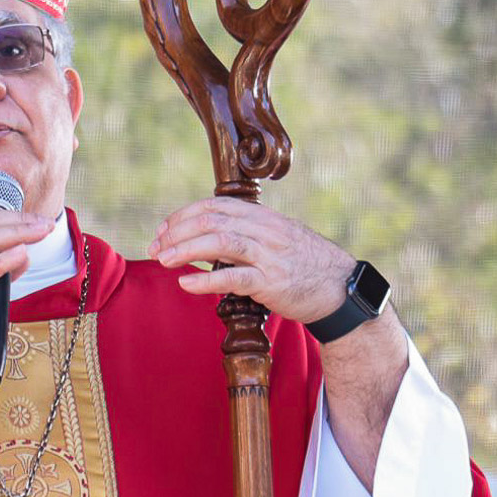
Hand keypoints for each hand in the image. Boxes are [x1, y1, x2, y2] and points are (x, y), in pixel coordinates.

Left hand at [151, 197, 407, 489]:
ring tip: (163, 261)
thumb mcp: (278, 237)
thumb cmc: (305, 265)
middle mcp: (266, 230)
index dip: (183, 215)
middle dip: (177, 232)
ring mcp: (270, 255)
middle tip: (155, 248)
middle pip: (212, 221)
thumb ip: (247, 231)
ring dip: (185, 250)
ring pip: (220, 243)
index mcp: (264, 216)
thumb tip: (207, 234)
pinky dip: (206, 279)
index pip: (215, 205)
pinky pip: (234, 277)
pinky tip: (186, 283)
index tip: (163, 230)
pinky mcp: (272, 283)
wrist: (341, 290)